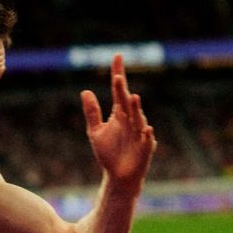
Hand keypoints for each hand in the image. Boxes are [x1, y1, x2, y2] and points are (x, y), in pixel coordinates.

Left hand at [80, 53, 155, 189]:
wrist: (118, 176)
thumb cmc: (109, 153)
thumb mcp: (96, 132)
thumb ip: (92, 112)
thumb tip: (85, 91)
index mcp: (119, 114)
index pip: (118, 91)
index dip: (118, 73)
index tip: (117, 56)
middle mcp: (131, 120)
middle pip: (126, 102)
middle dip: (122, 91)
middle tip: (117, 77)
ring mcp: (139, 133)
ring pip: (138, 119)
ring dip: (136, 109)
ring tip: (132, 97)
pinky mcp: (144, 149)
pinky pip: (147, 141)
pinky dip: (147, 135)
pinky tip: (146, 129)